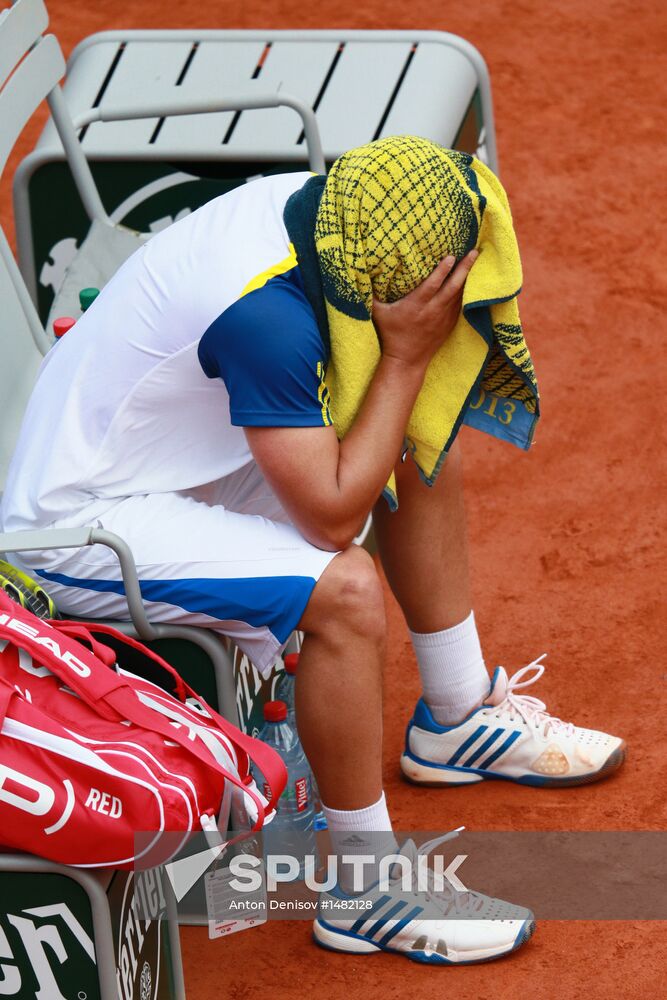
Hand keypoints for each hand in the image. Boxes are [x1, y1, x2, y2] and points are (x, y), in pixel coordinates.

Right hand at [372, 250, 478, 369]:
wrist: (406, 361)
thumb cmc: (390, 335)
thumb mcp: (377, 315)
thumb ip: (370, 296)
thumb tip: (360, 275)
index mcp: (416, 306)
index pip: (432, 285)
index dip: (442, 271)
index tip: (451, 257)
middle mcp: (432, 311)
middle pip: (452, 287)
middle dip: (464, 269)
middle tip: (474, 252)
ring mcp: (443, 318)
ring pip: (459, 295)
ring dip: (468, 277)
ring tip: (475, 260)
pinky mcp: (449, 325)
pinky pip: (460, 305)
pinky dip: (465, 291)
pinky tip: (470, 280)